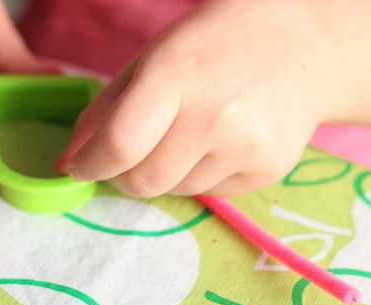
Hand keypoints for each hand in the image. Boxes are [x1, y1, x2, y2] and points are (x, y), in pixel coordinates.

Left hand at [57, 0, 341, 196]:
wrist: (300, 45)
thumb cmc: (214, 45)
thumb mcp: (152, 59)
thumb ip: (106, 111)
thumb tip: (70, 163)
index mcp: (178, 74)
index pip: (120, 144)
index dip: (89, 164)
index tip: (79, 166)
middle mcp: (217, 115)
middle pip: (144, 182)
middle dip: (123, 177)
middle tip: (130, 155)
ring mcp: (248, 146)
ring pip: (175, 191)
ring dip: (165, 173)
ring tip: (188, 135)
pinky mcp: (268, 170)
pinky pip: (210, 194)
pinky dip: (197, 176)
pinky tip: (218, 142)